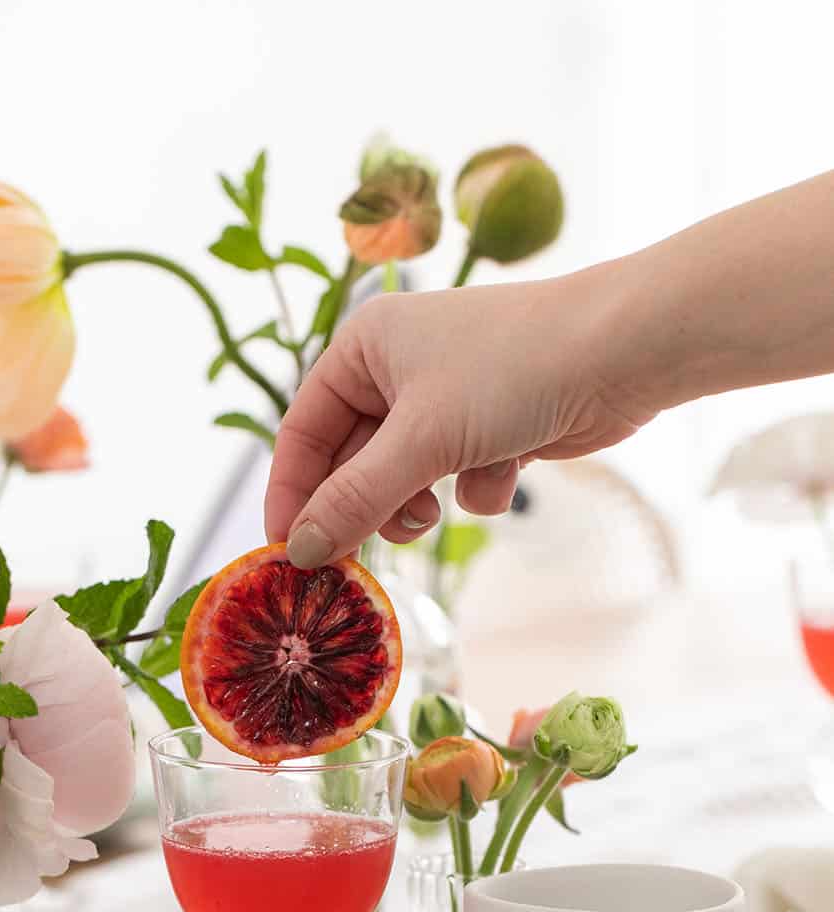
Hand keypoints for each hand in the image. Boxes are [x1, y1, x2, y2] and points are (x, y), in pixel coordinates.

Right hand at [264, 265, 657, 566]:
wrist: (625, 352)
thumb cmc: (514, 371)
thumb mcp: (421, 441)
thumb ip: (355, 500)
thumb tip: (298, 552)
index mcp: (365, 348)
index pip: (304, 431)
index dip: (293, 493)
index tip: (286, 553)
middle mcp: (400, 369)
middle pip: (352, 461)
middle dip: (365, 506)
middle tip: (357, 563)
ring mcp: (449, 401)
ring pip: (405, 478)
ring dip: (419, 503)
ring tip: (432, 511)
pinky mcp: (493, 429)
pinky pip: (459, 478)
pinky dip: (480, 485)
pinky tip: (510, 468)